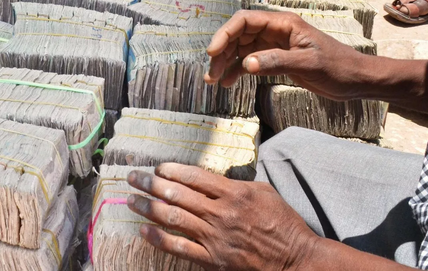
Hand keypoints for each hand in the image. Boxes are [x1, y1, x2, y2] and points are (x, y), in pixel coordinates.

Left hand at [125, 164, 320, 270]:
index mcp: (234, 193)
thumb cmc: (282, 222)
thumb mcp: (263, 192)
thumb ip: (234, 183)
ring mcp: (215, 238)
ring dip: (149, 208)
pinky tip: (144, 230)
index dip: (171, 170)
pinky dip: (159, 239)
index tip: (157, 167)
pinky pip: (179, 248)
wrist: (295, 259)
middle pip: (178, 194)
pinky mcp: (213, 260)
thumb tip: (209, 177)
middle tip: (133, 177)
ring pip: (174, 219)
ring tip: (132, 200)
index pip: (194, 176)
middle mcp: (221, 214)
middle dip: (151, 184)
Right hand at [205, 10, 371, 100]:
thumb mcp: (308, 64)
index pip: (245, 21)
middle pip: (239, 35)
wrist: (355, 80)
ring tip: (214, 81)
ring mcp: (275, 45)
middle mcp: (275, 31)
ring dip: (226, 62)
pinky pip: (250, 61)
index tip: (212, 52)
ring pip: (241, 49)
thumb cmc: (338, 67)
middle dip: (222, 52)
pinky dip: (237, 70)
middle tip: (211, 74)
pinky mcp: (277, 59)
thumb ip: (276, 61)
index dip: (225, 34)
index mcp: (283, 24)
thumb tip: (245, 63)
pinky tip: (228, 82)